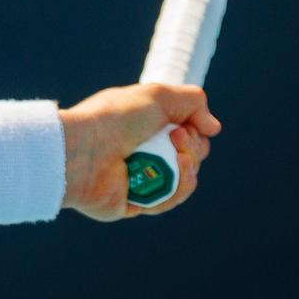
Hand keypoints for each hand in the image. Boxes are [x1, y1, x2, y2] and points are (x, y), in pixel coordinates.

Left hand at [59, 83, 221, 221]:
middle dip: (192, 147)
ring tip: (176, 155)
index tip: (182, 125)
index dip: (193, 131)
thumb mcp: (158, 95)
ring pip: (185, 180)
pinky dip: (177, 187)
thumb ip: (193, 102)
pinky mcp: (136, 203)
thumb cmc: (115, 118)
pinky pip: (170, 199)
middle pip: (190, 157)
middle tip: (173, 137)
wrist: (84, 150)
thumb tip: (213, 128)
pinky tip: (173, 174)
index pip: (186, 134)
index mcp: (145, 126)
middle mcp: (143, 151)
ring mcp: (140, 178)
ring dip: (189, 168)